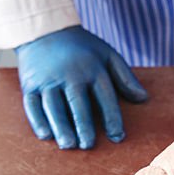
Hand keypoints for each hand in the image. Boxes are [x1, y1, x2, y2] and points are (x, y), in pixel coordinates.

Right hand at [15, 26, 147, 149]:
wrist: (44, 29)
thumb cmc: (81, 48)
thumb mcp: (107, 54)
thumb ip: (125, 76)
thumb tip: (143, 99)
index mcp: (92, 68)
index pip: (105, 96)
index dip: (112, 117)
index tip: (118, 137)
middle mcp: (69, 74)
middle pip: (77, 102)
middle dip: (83, 124)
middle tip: (87, 144)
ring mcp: (47, 80)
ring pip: (53, 105)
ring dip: (60, 126)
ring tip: (68, 145)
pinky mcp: (30, 84)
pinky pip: (32, 104)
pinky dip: (37, 120)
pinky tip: (45, 136)